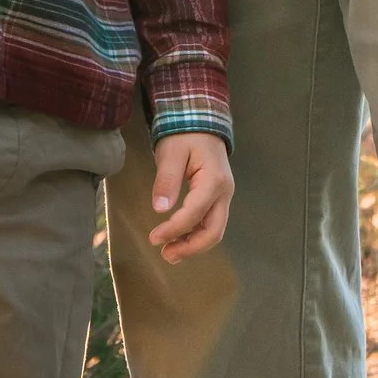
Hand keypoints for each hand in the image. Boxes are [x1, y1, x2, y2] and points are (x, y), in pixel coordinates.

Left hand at [147, 131, 232, 262]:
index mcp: (214, 180)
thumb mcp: (171, 152)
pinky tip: (179, 239)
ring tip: (169, 253)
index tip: (154, 238)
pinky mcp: (217, 199)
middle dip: (190, 247)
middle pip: (214, 231)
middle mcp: (224, 192)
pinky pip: (210, 222)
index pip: (195, 213)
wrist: (200, 123)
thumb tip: (160, 209)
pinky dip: (195, 235)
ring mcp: (223, 197)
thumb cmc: (185, 135)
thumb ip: (166, 180)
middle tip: (165, 254)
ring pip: (214, 230)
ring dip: (193, 245)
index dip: (174, 229)